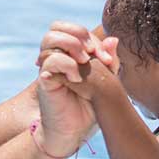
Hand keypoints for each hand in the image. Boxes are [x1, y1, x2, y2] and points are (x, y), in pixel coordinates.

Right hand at [34, 21, 112, 155]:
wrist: (75, 131)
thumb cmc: (89, 106)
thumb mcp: (104, 81)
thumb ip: (109, 61)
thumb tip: (114, 39)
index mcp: (68, 54)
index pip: (76, 31)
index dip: (93, 39)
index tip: (107, 59)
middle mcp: (55, 57)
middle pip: (56, 27)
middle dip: (78, 34)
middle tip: (91, 53)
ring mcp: (48, 68)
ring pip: (49, 38)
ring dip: (71, 45)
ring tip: (84, 62)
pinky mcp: (45, 81)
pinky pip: (49, 61)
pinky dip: (66, 65)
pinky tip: (77, 78)